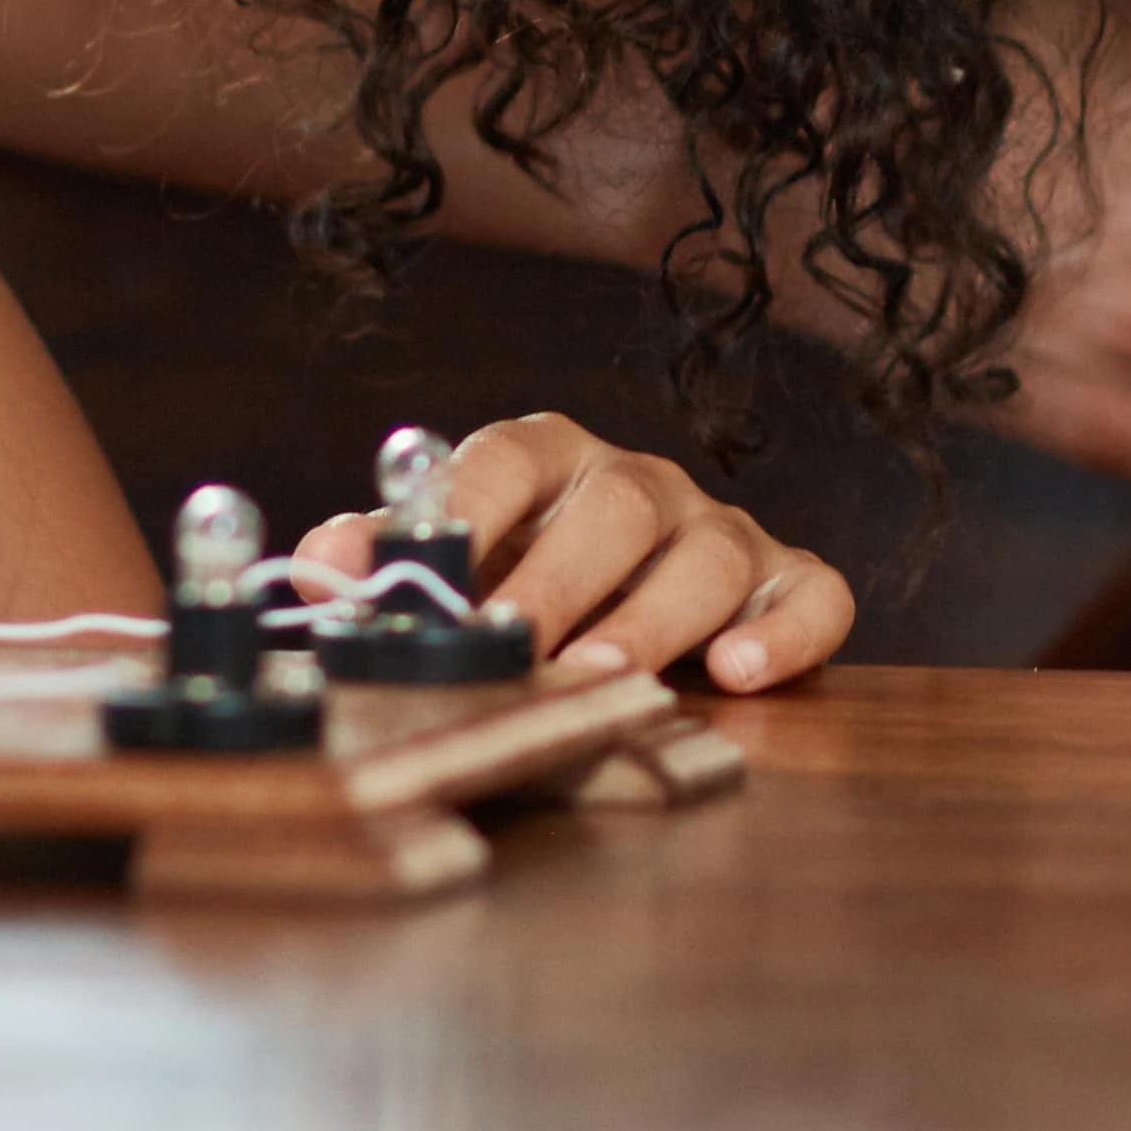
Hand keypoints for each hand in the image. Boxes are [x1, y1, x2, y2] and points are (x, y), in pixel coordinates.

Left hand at [306, 414, 854, 692]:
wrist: (622, 618)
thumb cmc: (515, 592)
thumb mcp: (445, 573)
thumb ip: (383, 564)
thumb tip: (319, 573)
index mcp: (549, 462)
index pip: (509, 456)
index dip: (469, 506)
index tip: (431, 569)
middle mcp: (640, 483)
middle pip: (618, 504)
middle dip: (565, 576)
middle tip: (520, 647)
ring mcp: (720, 529)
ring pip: (712, 550)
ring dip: (659, 614)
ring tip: (605, 675)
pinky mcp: (787, 583)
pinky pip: (812, 594)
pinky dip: (788, 632)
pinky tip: (741, 674)